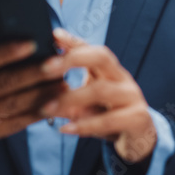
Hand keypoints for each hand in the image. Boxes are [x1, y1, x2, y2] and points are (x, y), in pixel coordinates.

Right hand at [0, 38, 66, 157]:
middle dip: (35, 73)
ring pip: (14, 104)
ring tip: (64, 84)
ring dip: (43, 94)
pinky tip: (55, 105)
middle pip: (5, 83)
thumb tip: (18, 33)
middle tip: (59, 64)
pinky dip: (37, 114)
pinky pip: (17, 123)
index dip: (8, 51)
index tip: (32, 43)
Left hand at [41, 29, 155, 163]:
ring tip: (47, 108)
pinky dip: (84, 125)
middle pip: (101, 57)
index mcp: (110, 70)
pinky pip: (109, 120)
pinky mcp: (137, 118)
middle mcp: (122, 78)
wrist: (139, 139)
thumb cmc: (108, 115)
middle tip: (44, 68)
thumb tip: (36, 84)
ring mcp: (132, 97)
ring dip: (70, 98)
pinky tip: (64, 128)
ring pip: (101, 90)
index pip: (92, 48)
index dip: (73, 41)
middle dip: (72, 59)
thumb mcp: (88, 101)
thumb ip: (68, 91)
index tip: (53, 35)